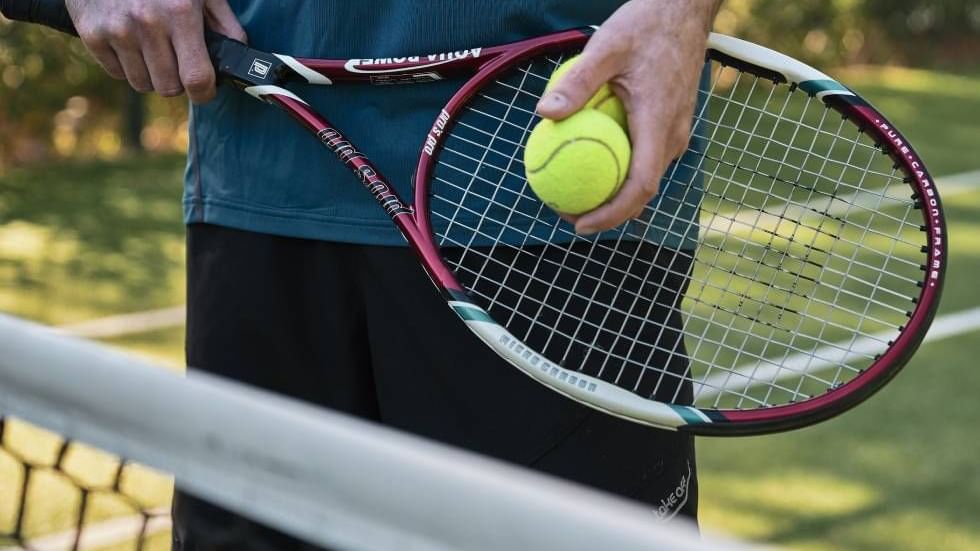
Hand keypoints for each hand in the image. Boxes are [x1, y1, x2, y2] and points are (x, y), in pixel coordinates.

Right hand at [65, 0, 246, 102]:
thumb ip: (223, 22)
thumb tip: (238, 55)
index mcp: (180, 13)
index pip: (196, 77)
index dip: (205, 92)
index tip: (205, 89)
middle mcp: (147, 23)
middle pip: (169, 87)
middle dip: (178, 81)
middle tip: (177, 62)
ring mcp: (117, 30)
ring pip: (142, 84)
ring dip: (152, 75)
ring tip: (153, 49)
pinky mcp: (92, 34)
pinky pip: (117, 74)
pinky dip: (127, 65)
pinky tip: (131, 42)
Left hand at [536, 0, 720, 234]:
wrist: (683, 9)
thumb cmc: (645, 25)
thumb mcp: (606, 47)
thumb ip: (577, 81)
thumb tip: (545, 113)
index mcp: (659, 122)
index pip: (640, 185)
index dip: (612, 213)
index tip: (580, 223)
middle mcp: (673, 134)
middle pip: (643, 191)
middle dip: (608, 212)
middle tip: (568, 214)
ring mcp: (676, 130)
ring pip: (646, 176)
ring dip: (615, 193)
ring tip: (577, 194)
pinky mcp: (673, 123)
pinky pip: (647, 157)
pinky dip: (622, 169)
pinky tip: (593, 160)